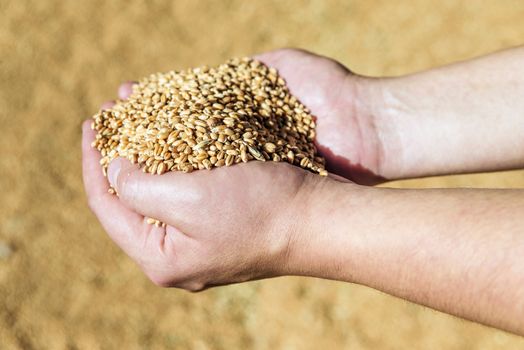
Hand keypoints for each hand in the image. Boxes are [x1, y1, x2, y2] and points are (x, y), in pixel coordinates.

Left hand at [82, 48, 374, 290]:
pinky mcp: (220, 225)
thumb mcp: (188, 199)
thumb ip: (138, 188)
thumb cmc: (261, 209)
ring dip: (146, 154)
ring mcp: (199, 241)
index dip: (94, 162)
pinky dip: (174, 162)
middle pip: (131, 200)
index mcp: (160, 259)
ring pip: (158, 192)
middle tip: (116, 114)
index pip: (107, 206)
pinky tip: (174, 138)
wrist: (319, 220)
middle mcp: (176, 255)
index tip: (93, 123)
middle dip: (120, 154)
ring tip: (140, 117)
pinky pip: (185, 191)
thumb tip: (116, 172)